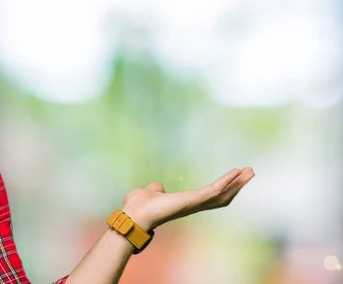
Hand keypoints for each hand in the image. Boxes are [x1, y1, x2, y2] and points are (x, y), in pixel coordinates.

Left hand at [122, 167, 254, 230]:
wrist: (134, 213)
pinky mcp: (194, 200)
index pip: (211, 196)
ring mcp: (195, 203)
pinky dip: (227, 181)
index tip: (235, 177)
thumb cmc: (139, 206)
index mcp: (186, 202)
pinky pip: (215, 190)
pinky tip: (236, 172)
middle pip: (223, 196)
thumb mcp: (151, 192)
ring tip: (250, 171)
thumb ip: (156, 189)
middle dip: (237, 185)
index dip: (224, 188)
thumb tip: (157, 186)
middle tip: (250, 172)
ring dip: (237, 182)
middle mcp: (194, 205)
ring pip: (223, 194)